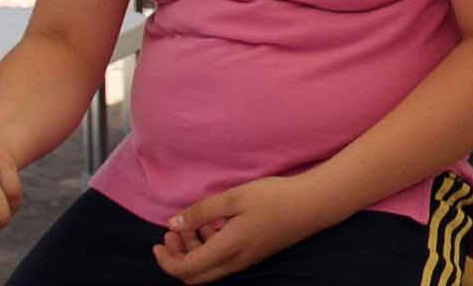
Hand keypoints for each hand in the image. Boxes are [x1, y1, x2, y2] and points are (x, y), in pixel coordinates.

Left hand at [153, 174, 332, 282]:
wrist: (313, 204)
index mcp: (227, 250)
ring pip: (209, 269)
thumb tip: (173, 224)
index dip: (166, 260)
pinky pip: (223, 261)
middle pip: (195, 276)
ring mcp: (246, 260)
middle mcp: (235, 262)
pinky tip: (214, 224)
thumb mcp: (234, 197)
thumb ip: (201, 212)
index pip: (186, 269)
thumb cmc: (274, 197)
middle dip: (177, 257)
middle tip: (173, 233)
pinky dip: (210, 248)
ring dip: (194, 251)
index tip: (159, 240)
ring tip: (192, 224)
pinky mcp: (255, 254)